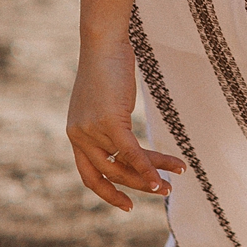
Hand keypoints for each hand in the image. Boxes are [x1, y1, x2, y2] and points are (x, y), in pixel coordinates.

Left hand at [67, 37, 184, 210]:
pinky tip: (161, 177)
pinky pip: (130, 153)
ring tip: (169, 184)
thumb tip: (120, 130)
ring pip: (123, 165)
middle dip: (137, 186)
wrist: (104, 42)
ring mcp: (93, 131)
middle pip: (110, 173)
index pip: (90, 175)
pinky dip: (146, 168)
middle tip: (162, 190)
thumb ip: (107, 120)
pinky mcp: (110, 122)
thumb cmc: (108, 65)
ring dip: (148, 177)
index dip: (108, 192)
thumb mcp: (105, 99)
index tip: (127, 204)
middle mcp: (80, 137)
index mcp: (76, 134)